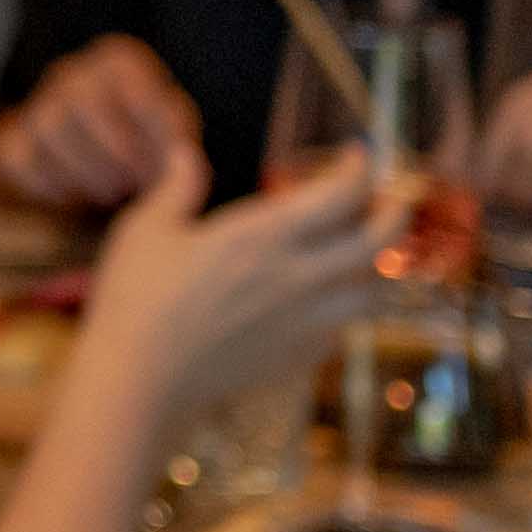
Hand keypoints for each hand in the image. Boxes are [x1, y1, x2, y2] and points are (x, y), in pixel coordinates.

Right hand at [0, 31, 205, 215]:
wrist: (95, 167)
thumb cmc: (146, 144)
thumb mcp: (172, 134)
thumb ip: (178, 139)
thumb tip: (180, 153)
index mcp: (120, 60)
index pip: (131, 86)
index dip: (147, 134)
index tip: (161, 167)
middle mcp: (73, 73)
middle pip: (82, 99)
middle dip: (113, 149)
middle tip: (135, 183)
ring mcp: (36, 104)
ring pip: (48, 126)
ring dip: (84, 168)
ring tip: (111, 191)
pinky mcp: (9, 140)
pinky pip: (17, 156)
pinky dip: (46, 183)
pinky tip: (72, 196)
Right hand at [79, 138, 375, 424]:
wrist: (139, 380)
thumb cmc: (136, 298)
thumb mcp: (146, 229)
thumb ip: (177, 187)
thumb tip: (186, 152)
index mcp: (264, 234)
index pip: (341, 193)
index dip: (360, 168)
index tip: (358, 155)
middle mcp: (298, 276)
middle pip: (376, 241)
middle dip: (395, 213)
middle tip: (393, 199)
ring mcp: (304, 322)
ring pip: (372, 291)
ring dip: (378, 266)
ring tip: (367, 254)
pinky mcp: (297, 357)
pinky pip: (343, 329)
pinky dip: (347, 309)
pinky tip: (328, 302)